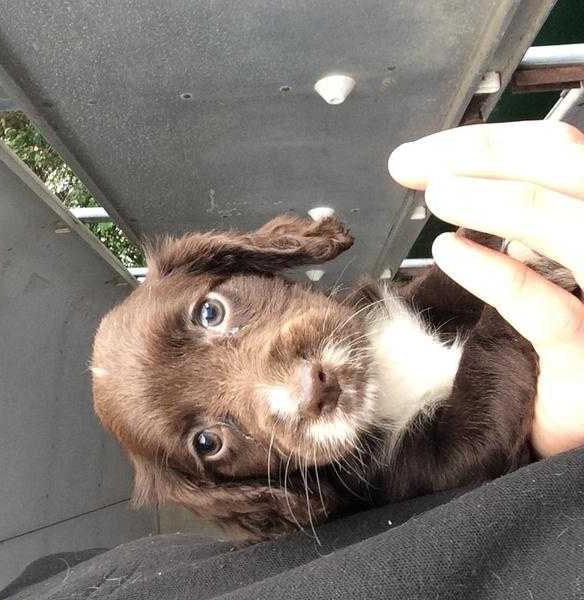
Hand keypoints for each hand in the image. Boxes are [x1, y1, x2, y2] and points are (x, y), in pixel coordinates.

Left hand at [388, 120, 583, 457]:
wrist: (575, 442)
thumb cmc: (554, 350)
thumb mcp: (544, 272)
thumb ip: (524, 226)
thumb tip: (464, 180)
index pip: (561, 151)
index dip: (490, 141)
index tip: (423, 155)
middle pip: (566, 163)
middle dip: (479, 152)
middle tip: (410, 164)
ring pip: (566, 220)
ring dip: (490, 195)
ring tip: (433, 195)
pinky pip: (551, 314)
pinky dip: (496, 275)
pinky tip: (450, 251)